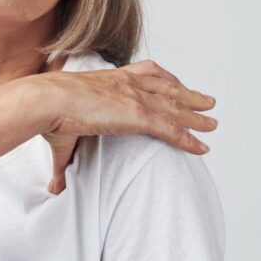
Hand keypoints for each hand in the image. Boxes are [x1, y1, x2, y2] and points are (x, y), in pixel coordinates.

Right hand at [36, 59, 217, 194]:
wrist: (48, 100)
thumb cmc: (48, 112)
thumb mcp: (61, 131)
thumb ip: (63, 163)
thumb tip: (54, 187)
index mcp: (111, 78)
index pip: (146, 73)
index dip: (165, 79)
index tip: (177, 84)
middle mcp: (128, 83)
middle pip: (169, 87)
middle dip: (189, 94)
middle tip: (207, 101)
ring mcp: (136, 98)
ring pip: (176, 107)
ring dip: (197, 116)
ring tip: (213, 123)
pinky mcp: (138, 115)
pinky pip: (172, 128)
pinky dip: (189, 138)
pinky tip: (202, 147)